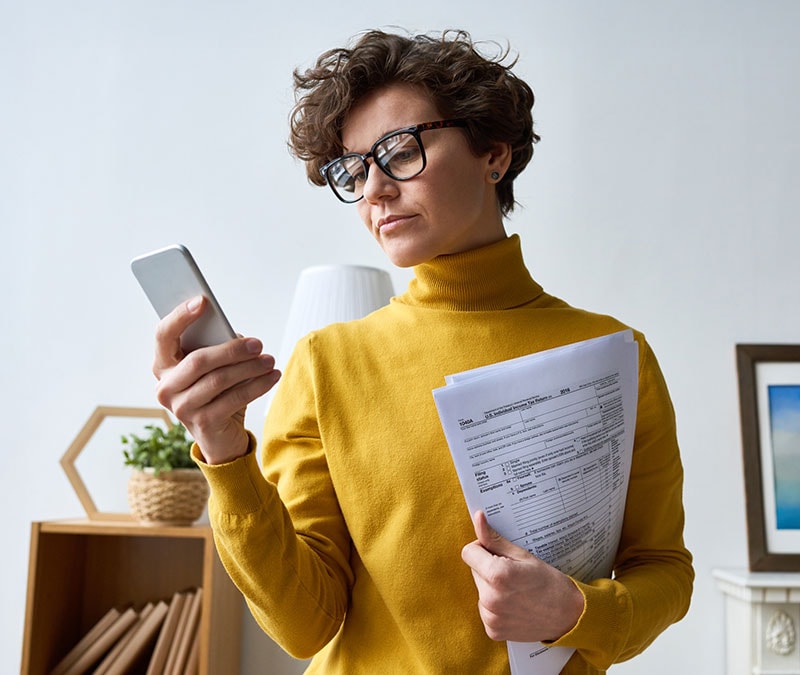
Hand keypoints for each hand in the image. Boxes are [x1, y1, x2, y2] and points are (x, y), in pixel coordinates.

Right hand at [152, 295, 280, 463]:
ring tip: (270, 360)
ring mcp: (181, 407)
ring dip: (250, 368)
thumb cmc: (217, 392)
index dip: (180, 316)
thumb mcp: (214, 366)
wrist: (221, 436)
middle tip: (258, 344)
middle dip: (232, 349)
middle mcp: (165, 387)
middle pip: (198, 360)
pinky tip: (272, 377)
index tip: (203, 301)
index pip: (163, 335)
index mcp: (162, 365)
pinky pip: (235, 398)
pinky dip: (257, 386)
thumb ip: (215, 347)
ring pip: (219, 379)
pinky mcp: (203, 423)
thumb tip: (232, 335)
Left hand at [461, 510, 583, 642]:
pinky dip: (495, 606)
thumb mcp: (523, 555)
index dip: (482, 549)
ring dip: (491, 588)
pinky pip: (484, 609)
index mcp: (497, 575)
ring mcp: (491, 617)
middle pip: (474, 571)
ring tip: (516, 590)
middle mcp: (490, 598)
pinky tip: (514, 605)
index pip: (468, 552)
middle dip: (488, 568)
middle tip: (513, 573)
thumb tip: (478, 517)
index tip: (497, 553)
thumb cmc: (548, 581)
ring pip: (479, 590)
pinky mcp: (493, 631)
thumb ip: (495, 538)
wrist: (568, 615)